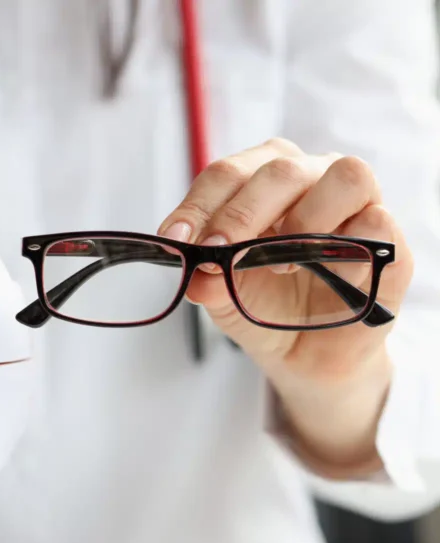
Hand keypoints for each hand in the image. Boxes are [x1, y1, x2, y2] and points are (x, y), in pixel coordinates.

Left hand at [156, 138, 413, 473]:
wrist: (305, 354)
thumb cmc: (263, 305)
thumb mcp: (222, 297)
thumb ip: (207, 279)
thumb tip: (197, 274)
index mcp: (264, 180)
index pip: (228, 173)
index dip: (198, 203)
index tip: (174, 237)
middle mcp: (313, 178)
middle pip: (281, 168)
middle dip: (240, 212)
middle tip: (217, 251)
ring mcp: (357, 205)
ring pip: (345, 175)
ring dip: (304, 219)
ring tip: (278, 264)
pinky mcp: (389, 241)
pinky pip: (378, 222)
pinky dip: (345, 248)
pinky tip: (321, 274)